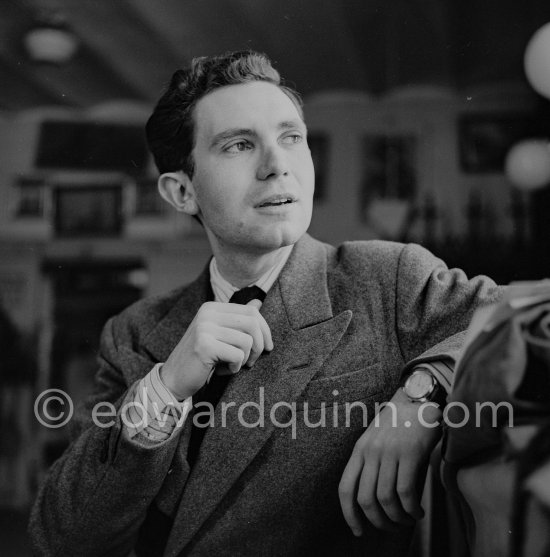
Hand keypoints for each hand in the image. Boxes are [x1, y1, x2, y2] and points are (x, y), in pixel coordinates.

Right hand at [160, 299, 272, 399]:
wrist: (173, 379)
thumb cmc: (201, 359)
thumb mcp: (219, 335)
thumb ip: (236, 319)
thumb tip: (258, 302)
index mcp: (212, 307)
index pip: (251, 311)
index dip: (265, 330)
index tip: (268, 347)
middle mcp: (207, 313)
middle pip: (252, 323)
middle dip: (259, 345)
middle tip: (251, 361)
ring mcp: (204, 328)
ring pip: (247, 341)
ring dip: (245, 359)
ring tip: (231, 365)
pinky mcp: (204, 345)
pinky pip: (237, 356)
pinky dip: (234, 367)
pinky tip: (221, 370)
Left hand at [338, 388, 442, 533]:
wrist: (419, 401)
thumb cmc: (399, 425)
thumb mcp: (376, 441)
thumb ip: (372, 465)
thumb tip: (376, 504)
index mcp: (359, 450)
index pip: (345, 488)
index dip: (348, 514)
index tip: (357, 531)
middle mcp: (371, 451)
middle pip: (366, 499)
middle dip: (378, 521)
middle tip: (391, 527)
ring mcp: (390, 452)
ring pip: (386, 499)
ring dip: (398, 518)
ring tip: (408, 520)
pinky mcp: (410, 453)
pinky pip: (406, 492)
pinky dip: (411, 509)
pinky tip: (418, 511)